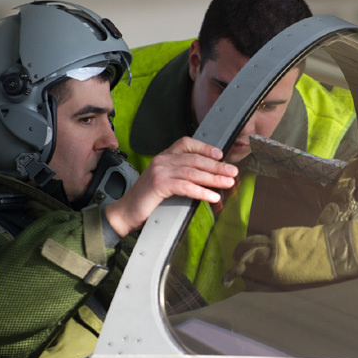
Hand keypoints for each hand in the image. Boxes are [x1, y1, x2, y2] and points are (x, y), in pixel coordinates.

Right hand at [103, 137, 236, 236]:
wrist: (125, 213)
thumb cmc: (147, 200)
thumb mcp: (166, 183)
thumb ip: (182, 176)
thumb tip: (208, 179)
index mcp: (164, 157)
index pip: (187, 144)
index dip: (205, 147)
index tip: (220, 154)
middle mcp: (162, 160)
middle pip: (195, 159)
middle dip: (217, 165)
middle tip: (232, 171)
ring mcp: (160, 171)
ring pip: (193, 172)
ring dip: (214, 178)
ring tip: (228, 183)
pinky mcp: (159, 185)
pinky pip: (186, 186)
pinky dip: (202, 191)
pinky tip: (213, 196)